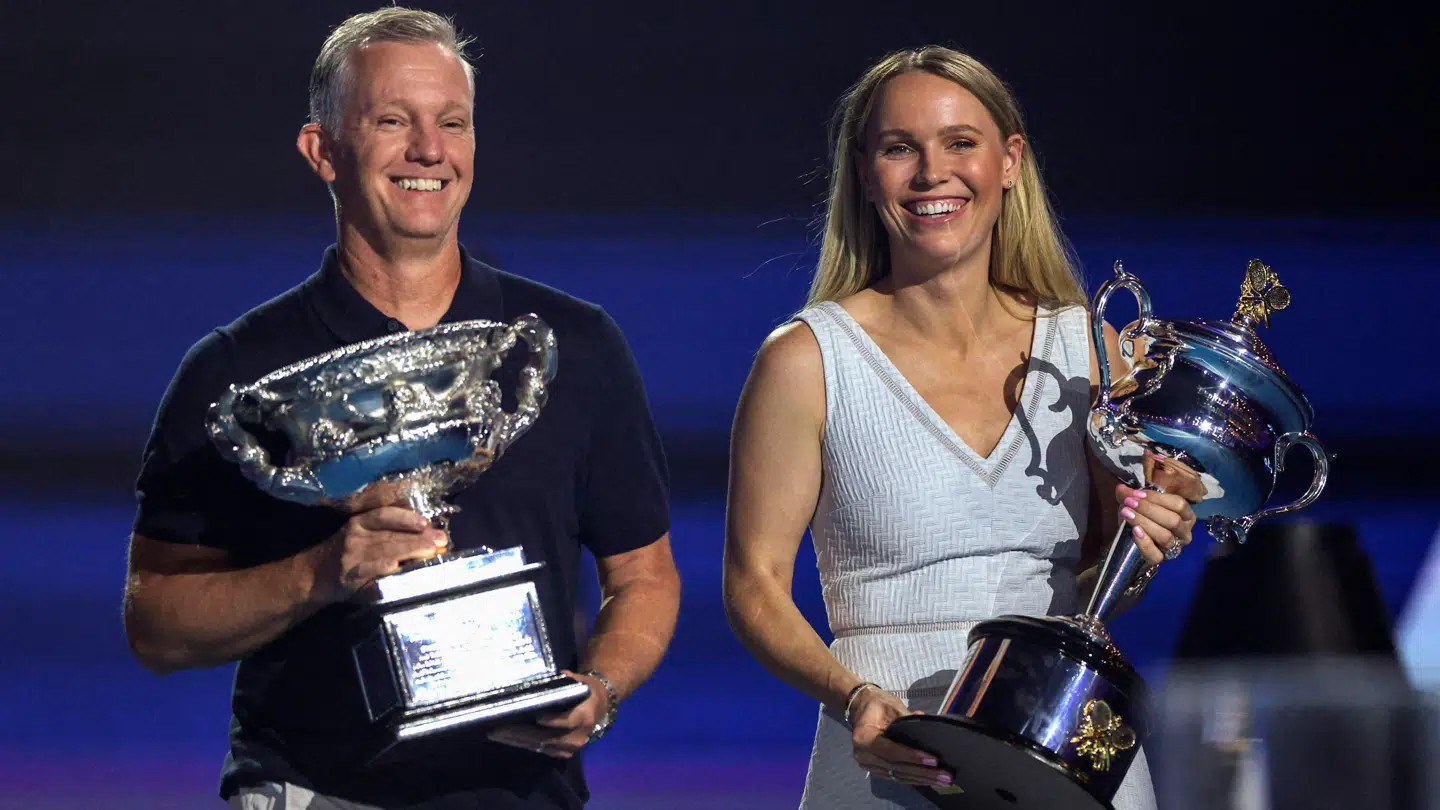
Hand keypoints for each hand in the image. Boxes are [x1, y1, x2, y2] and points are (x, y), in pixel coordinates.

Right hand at [308, 506, 447, 603]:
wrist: (313, 575)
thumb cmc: (347, 554)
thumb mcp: (362, 536)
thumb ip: (390, 534)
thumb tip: (428, 535)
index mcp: (360, 522)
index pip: (384, 515)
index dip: (406, 517)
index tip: (426, 523)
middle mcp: (355, 535)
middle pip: (390, 534)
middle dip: (418, 537)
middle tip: (441, 540)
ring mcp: (351, 555)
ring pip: (384, 550)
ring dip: (410, 550)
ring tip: (431, 552)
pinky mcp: (349, 575)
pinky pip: (368, 570)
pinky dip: (382, 567)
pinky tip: (396, 567)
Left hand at [486, 670, 608, 758]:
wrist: (597, 708)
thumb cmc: (584, 691)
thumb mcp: (579, 682)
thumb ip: (564, 680)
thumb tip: (544, 678)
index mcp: (584, 716)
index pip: (568, 721)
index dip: (553, 721)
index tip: (537, 717)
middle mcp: (578, 736)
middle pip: (548, 738)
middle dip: (522, 733)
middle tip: (500, 728)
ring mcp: (570, 747)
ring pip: (540, 746)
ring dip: (518, 740)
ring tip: (497, 733)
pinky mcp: (562, 754)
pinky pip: (540, 751)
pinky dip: (523, 744)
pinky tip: (507, 738)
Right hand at [849, 686, 952, 789]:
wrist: (861, 707)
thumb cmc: (876, 704)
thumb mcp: (891, 706)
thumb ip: (908, 719)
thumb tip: (929, 725)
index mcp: (863, 738)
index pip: (891, 752)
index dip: (912, 757)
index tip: (934, 760)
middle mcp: (863, 756)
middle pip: (897, 768)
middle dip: (923, 772)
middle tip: (946, 776)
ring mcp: (869, 765)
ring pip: (899, 776)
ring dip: (922, 779)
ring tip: (944, 781)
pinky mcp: (877, 770)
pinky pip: (897, 777)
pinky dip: (915, 779)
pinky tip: (931, 780)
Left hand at [1116, 455, 1198, 564]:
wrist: (1130, 543)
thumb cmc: (1141, 519)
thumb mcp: (1135, 505)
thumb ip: (1129, 495)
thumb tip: (1121, 488)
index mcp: (1185, 516)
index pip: (1179, 504)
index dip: (1158, 498)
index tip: (1137, 494)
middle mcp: (1184, 533)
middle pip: (1174, 520)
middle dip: (1149, 509)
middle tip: (1129, 502)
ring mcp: (1174, 548)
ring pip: (1166, 536)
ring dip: (1145, 523)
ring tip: (1127, 513)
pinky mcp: (1160, 560)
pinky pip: (1155, 554)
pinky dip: (1145, 542)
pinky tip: (1134, 531)